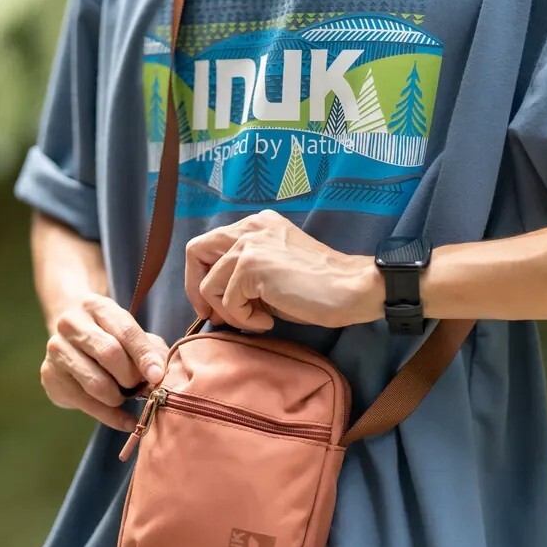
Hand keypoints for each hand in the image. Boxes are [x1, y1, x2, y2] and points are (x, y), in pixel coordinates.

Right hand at [40, 294, 169, 431]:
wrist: (69, 337)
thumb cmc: (110, 337)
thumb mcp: (131, 335)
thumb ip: (150, 351)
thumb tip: (161, 376)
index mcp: (97, 307)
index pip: (125, 331)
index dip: (144, 355)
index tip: (158, 377)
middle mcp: (72, 324)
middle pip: (109, 354)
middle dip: (131, 376)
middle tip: (140, 386)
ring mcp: (57, 349)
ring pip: (96, 382)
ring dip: (119, 397)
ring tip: (125, 396)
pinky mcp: (50, 376)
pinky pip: (86, 403)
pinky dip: (111, 416)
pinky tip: (125, 421)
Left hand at [184, 210, 382, 331]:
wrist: (352, 287)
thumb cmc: (318, 287)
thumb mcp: (273, 272)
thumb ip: (242, 275)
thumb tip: (211, 304)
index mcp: (256, 225)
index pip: (208, 245)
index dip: (202, 277)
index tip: (214, 305)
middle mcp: (249, 227)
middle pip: (195, 252)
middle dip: (197, 290)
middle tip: (215, 317)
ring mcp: (249, 244)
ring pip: (209, 285)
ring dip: (229, 312)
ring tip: (258, 320)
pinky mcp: (252, 265)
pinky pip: (227, 302)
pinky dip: (244, 319)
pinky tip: (268, 321)